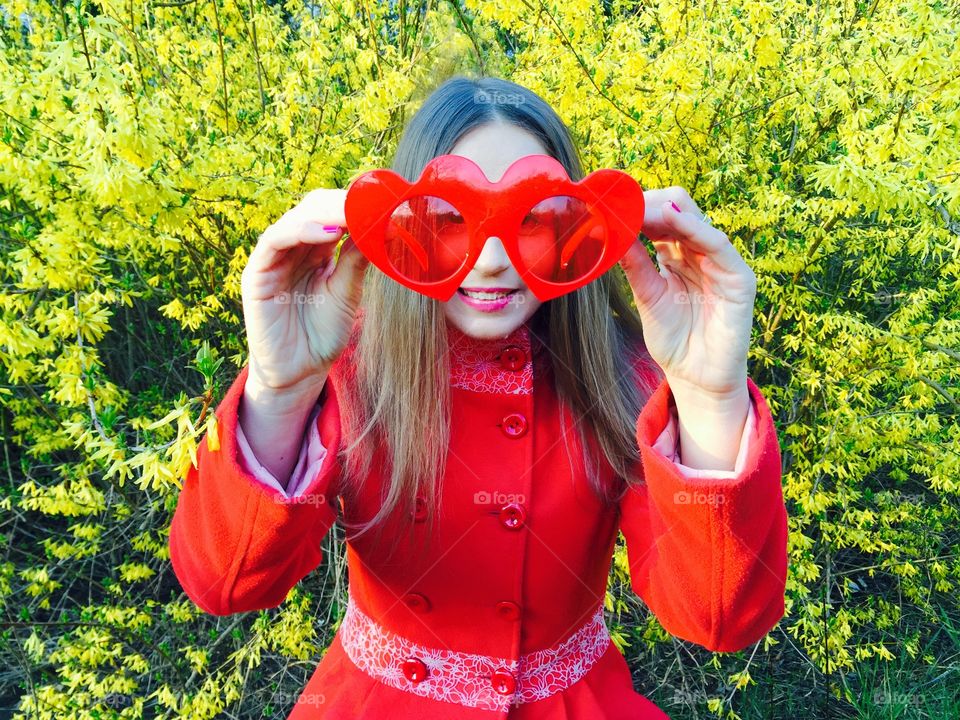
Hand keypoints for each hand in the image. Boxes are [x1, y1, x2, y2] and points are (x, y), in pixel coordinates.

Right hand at [240, 188, 369, 393]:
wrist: (300, 371)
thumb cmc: (323, 333)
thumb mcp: (347, 291)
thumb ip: (355, 259)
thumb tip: (379, 225)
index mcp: (316, 251)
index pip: (332, 215)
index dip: (353, 205)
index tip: (382, 203)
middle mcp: (294, 249)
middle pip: (314, 210)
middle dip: (341, 204)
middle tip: (370, 203)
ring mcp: (274, 259)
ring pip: (295, 219)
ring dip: (325, 213)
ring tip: (352, 214)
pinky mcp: (257, 273)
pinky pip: (274, 241)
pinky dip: (299, 231)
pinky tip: (327, 234)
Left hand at [618, 187, 755, 400]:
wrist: (696, 379)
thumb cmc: (674, 340)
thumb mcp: (647, 295)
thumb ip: (635, 264)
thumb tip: (612, 230)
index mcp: (678, 255)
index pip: (661, 217)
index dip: (638, 208)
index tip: (609, 204)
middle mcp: (700, 253)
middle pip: (679, 210)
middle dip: (648, 204)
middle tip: (620, 206)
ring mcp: (721, 263)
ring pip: (696, 221)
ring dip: (664, 212)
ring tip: (636, 210)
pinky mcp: (739, 278)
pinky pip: (719, 244)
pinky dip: (696, 228)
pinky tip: (672, 219)